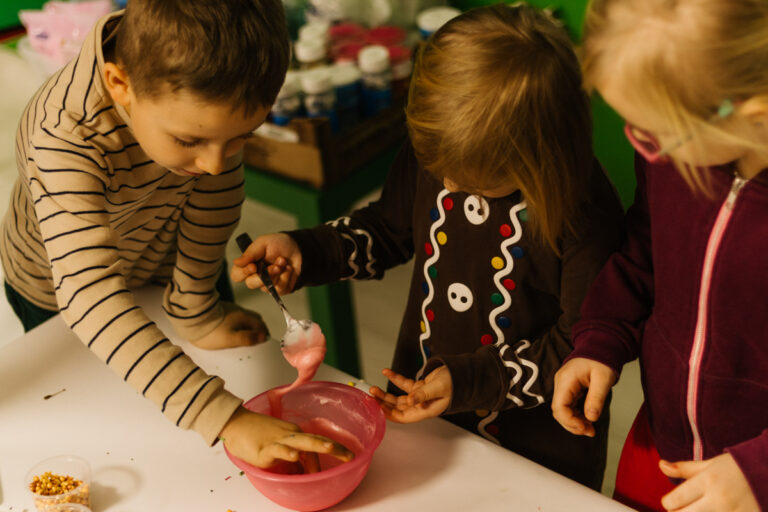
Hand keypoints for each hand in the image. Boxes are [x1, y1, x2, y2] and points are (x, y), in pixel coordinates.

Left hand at [190, 303, 268, 349]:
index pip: (261, 324)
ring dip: (246, 325)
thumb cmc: (211, 330)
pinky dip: (236, 324)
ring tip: (243, 336)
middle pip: (253, 319)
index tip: (264, 341)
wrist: (191, 318)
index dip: (264, 333)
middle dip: (257, 328)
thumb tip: (263, 337)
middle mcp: (239, 311)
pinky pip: (233, 317)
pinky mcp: (219, 310)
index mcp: (244, 317)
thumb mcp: (231, 339)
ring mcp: (229, 309)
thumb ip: (248, 339)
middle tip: (256, 339)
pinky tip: (230, 329)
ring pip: (243, 318)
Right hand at [220, 407, 353, 470]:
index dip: (328, 456)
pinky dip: (287, 453)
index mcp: (296, 434)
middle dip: (335, 448)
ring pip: (301, 443)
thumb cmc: (255, 435)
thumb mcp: (278, 447)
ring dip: (317, 446)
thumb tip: (302, 472)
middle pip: (316, 441)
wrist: (235, 423)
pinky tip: (294, 456)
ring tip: (330, 448)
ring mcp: (279, 440)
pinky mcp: (265, 448)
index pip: (316, 446)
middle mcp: (291, 435)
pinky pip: (278, 450)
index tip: (342, 461)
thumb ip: (292, 458)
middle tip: (350, 456)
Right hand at [231, 233, 301, 294]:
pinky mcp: (279, 289)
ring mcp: (267, 284)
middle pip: (251, 284)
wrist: (297, 248)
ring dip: (278, 273)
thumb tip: (236, 262)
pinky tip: (288, 268)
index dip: (244, 273)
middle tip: (275, 265)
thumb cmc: (278, 244)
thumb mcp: (263, 243)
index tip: (254, 266)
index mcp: (247, 265)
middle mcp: (255, 277)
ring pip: (267, 286)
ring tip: (283, 260)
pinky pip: (279, 289)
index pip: (237, 275)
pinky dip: (286, 276)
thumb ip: (250, 253)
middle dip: (265, 274)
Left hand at [369, 366, 451, 422]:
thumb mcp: (439, 388)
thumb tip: (410, 400)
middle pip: (397, 408)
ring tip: (373, 388)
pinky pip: (405, 385)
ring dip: (386, 393)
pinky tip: (387, 372)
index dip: (389, 414)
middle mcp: (420, 405)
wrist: (463, 374)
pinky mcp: (420, 387)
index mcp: (425, 410)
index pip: (403, 417)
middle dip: (383, 403)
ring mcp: (420, 396)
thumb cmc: (455, 384)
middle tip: (371, 396)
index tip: (377, 408)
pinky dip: (395, 379)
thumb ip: (424, 394)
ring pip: (398, 398)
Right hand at [551, 357, 615, 436]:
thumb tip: (591, 418)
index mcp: (566, 380)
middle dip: (572, 425)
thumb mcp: (603, 379)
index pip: (559, 407)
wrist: (600, 346)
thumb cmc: (601, 359)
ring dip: (574, 422)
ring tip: (590, 429)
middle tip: (590, 432)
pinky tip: (588, 420)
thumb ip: (596, 398)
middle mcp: (561, 384)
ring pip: (562, 411)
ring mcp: (564, 387)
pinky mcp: (569, 389)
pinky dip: (576, 416)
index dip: (570, 421)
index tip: (585, 428)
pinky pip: (568, 406)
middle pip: (558, 411)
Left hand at [659, 454, 758, 511]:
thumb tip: (661, 465)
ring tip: (699, 509)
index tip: (672, 502)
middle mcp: (720, 500)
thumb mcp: (711, 464)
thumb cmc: (738, 469)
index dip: (668, 503)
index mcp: (708, 481)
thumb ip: (684, 469)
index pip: (674, 501)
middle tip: (682, 509)